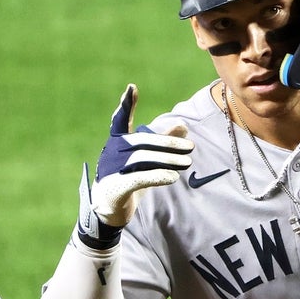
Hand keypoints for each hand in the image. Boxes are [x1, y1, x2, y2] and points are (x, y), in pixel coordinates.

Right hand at [77, 84, 191, 248]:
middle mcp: (112, 152)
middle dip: (168, 142)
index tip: (132, 88)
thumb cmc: (128, 179)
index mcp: (116, 142)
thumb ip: (162, 141)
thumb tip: (183, 125)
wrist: (108, 210)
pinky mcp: (116, 187)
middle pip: (142, 141)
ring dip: (168, 159)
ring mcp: (111, 169)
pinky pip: (138, 178)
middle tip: (191, 147)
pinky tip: (173, 177)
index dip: (125, 105)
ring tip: (187, 162)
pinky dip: (157, 176)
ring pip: (142, 158)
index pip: (119, 120)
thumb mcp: (145, 159)